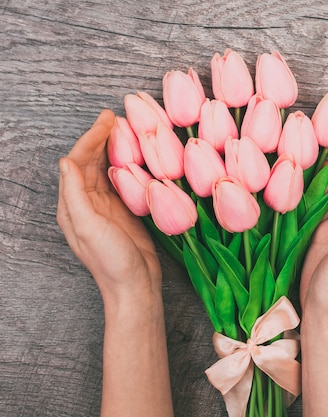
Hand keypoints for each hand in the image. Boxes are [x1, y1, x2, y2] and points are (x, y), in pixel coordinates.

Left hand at [57, 109, 161, 306]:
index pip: (77, 162)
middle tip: (117, 116)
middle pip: (91, 161)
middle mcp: (87, 203)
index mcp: (72, 205)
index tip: (107, 121)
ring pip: (107, 168)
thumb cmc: (111, 261)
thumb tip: (66, 161)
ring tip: (126, 128)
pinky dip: (128, 163)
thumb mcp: (89, 227)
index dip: (90, 139)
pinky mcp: (125, 212)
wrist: (135, 286)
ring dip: (114, 147)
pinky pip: (123, 181)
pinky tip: (137, 154)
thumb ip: (76, 194)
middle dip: (102, 137)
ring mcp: (107, 207)